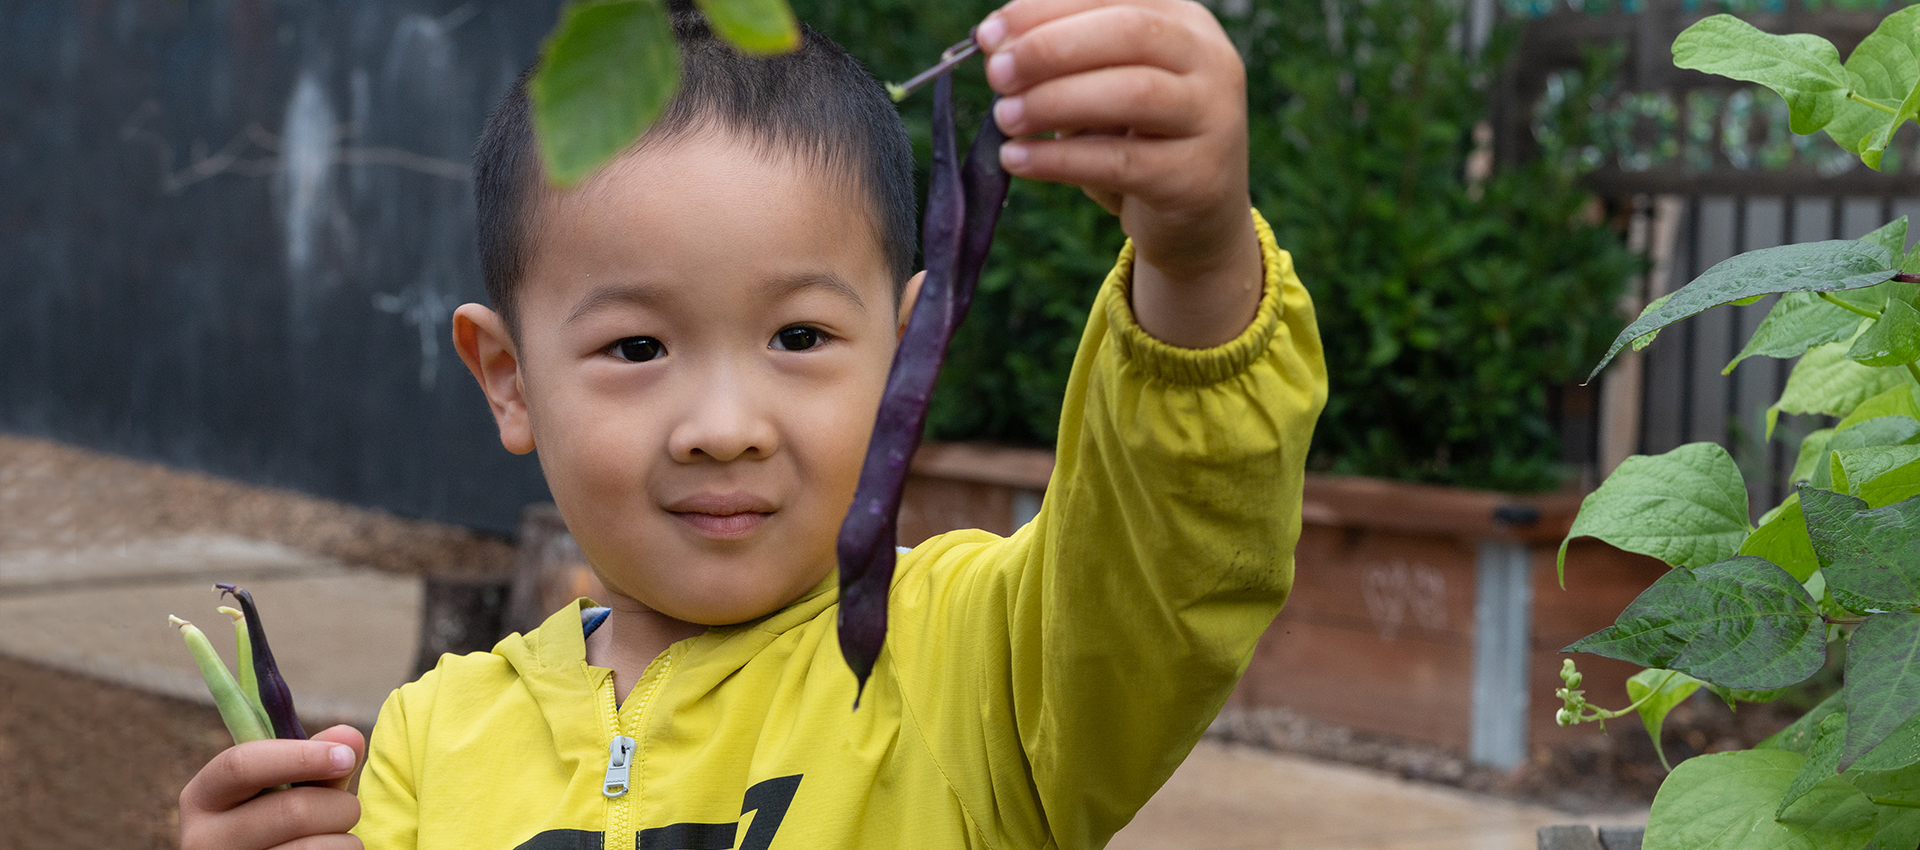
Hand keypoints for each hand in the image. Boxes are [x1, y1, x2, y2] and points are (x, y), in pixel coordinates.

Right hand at [180, 724, 365, 849]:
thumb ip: (317, 759)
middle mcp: (202, 838)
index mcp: (202, 797)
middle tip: (349, 808)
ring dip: (345, 838)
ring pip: (311, 848)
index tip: (345, 757)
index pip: (242, 765)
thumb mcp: (288, 786)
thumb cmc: (279, 821)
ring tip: (337, 837)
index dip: (301, 756)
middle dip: (339, 805)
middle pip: (292, 811)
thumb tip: (348, 735)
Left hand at [978, 0, 1262, 347]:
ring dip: (1055, 102)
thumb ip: (1065, 59)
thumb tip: (995, 45)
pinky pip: (1121, 163)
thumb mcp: (1106, 85)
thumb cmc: (1138, 138)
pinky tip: (1016, 159)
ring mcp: (1212, 118)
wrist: (1197, 217)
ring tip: (1004, 118)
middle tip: (997, 74)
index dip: (1045, 11)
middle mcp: (1209, 60)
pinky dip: (1059, 160)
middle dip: (1052, 49)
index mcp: (1183, 22)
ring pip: (1132, 94)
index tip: (989, 36)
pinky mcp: (1196, 178)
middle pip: (1129, 33)